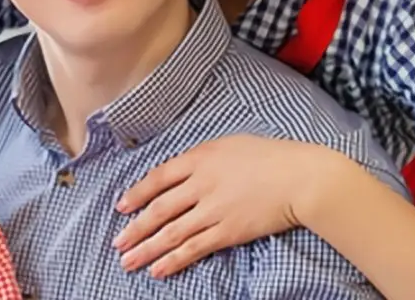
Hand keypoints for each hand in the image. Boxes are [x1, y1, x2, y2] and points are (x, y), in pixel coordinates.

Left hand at [112, 135, 319, 278]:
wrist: (297, 177)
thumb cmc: (268, 155)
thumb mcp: (229, 144)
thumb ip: (204, 158)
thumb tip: (184, 171)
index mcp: (200, 157)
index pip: (159, 177)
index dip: (138, 193)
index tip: (122, 206)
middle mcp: (201, 184)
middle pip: (159, 209)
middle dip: (135, 228)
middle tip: (117, 242)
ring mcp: (213, 210)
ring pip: (171, 233)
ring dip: (147, 249)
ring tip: (127, 261)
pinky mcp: (227, 232)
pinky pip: (194, 249)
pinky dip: (174, 260)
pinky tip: (158, 270)